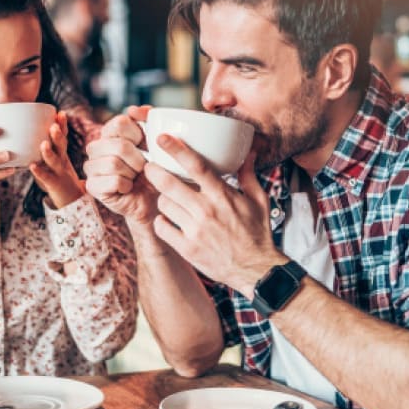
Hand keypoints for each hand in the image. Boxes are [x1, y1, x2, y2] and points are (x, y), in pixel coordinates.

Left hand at [29, 111, 84, 208]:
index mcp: (61, 153)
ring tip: (43, 144)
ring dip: (49, 152)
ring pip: (55, 161)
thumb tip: (25, 132)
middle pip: (62, 146)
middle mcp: (62, 161)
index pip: (64, 136)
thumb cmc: (58, 177)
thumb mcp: (55, 161)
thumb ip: (46, 149)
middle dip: (58, 135)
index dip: (63, 125)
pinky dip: (40, 172)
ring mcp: (59, 173)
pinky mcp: (54, 184)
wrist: (71, 199)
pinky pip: (46, 177)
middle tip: (54, 125)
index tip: (60, 113)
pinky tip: (32, 166)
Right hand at [84, 106, 158, 224]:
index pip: (121, 122)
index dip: (139, 135)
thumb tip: (135, 109)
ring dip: (132, 173)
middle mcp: (96, 147)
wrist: (153, 200)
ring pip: (114, 163)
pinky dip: (127, 186)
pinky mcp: (92, 186)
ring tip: (135, 177)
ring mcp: (91, 167)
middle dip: (138, 159)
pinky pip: (113, 181)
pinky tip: (128, 188)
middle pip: (119, 145)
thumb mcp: (155, 143)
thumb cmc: (154, 171)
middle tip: (142, 167)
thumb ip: (148, 120)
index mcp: (109, 132)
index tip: (146, 146)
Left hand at [143, 135, 286, 296]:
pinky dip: (161, 222)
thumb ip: (248, 176)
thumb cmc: (257, 234)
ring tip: (167, 197)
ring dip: (162, 198)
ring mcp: (195, 231)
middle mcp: (206, 211)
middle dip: (154, 171)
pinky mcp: (187, 248)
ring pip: (164, 204)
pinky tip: (167, 220)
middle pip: (170, 184)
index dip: (176, 149)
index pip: (196, 166)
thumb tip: (248, 154)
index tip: (162, 138)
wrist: (256, 270)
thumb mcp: (258, 201)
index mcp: (223, 196)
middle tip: (149, 166)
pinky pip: (162, 228)